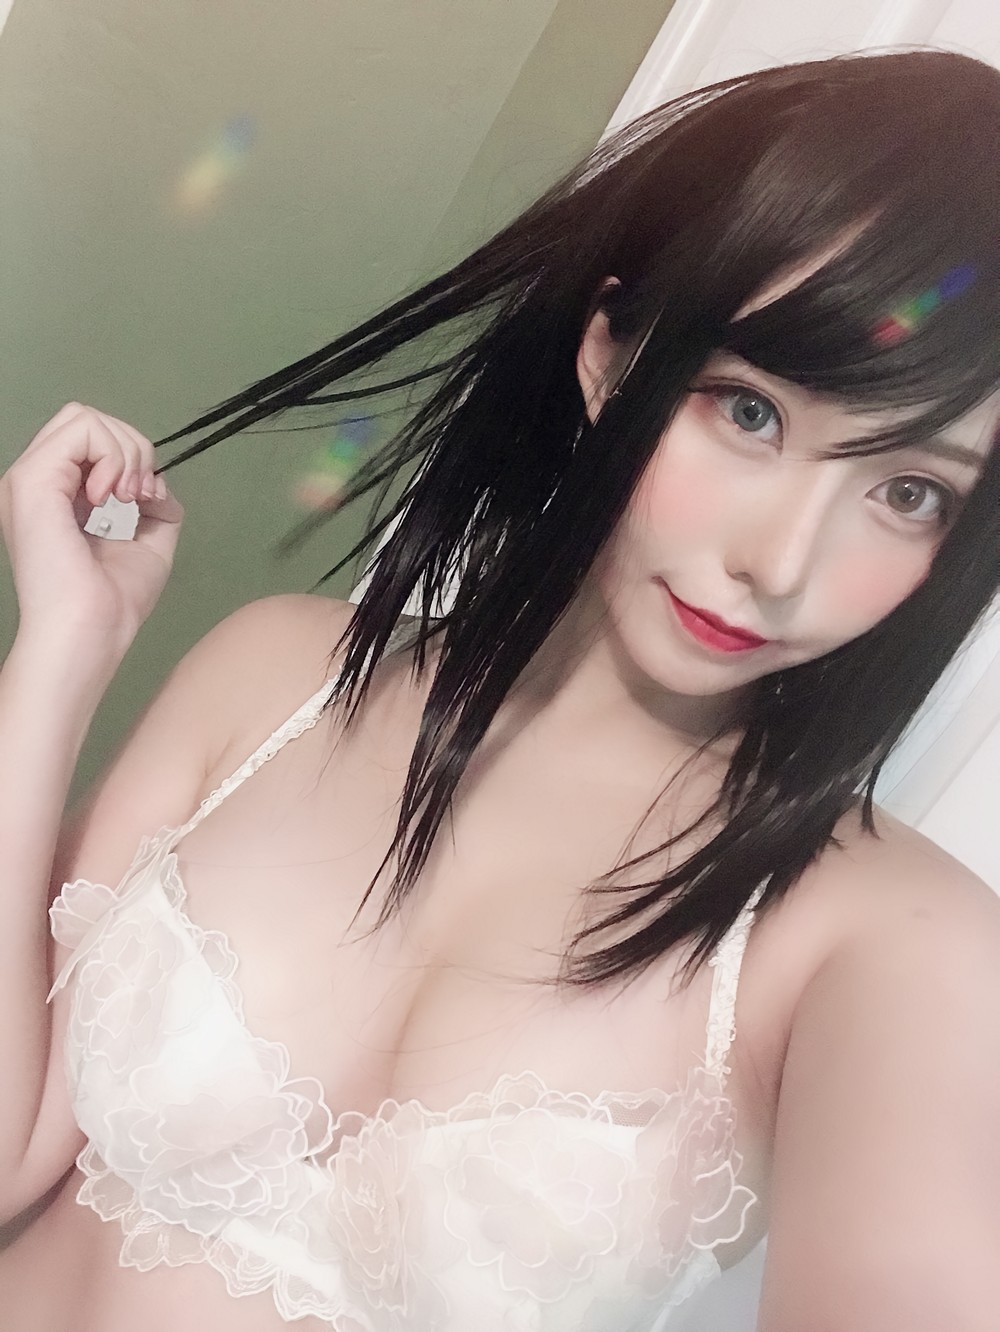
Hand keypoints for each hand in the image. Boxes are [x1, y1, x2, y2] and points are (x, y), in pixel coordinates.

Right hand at [0, 402, 183, 657]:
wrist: (91, 632)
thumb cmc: (113, 603)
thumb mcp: (147, 546)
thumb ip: (154, 509)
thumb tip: (161, 483)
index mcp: (55, 498)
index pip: (88, 442)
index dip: (128, 458)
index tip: (145, 499)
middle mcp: (37, 484)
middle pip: (84, 420)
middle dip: (129, 446)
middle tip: (139, 496)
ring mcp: (29, 480)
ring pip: (83, 418)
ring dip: (124, 450)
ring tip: (128, 497)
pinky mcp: (32, 481)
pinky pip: (81, 429)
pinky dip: (113, 454)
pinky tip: (115, 496)